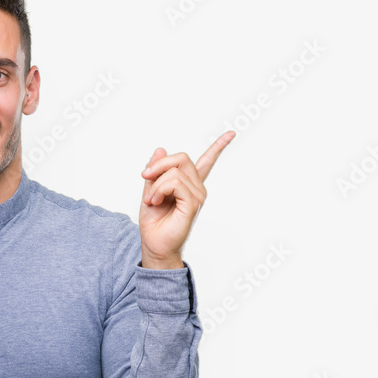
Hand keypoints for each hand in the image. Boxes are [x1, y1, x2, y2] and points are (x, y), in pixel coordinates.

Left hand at [139, 131, 234, 268]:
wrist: (154, 244)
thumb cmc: (153, 222)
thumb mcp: (149, 190)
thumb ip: (155, 171)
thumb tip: (160, 149)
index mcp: (188, 184)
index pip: (207, 161)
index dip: (219, 147)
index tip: (231, 133)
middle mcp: (197, 188)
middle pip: (182, 158)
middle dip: (159, 164)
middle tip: (145, 176)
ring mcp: (198, 195)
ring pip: (175, 171)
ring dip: (156, 183)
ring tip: (152, 199)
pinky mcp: (193, 203)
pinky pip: (175, 182)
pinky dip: (160, 189)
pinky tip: (156, 201)